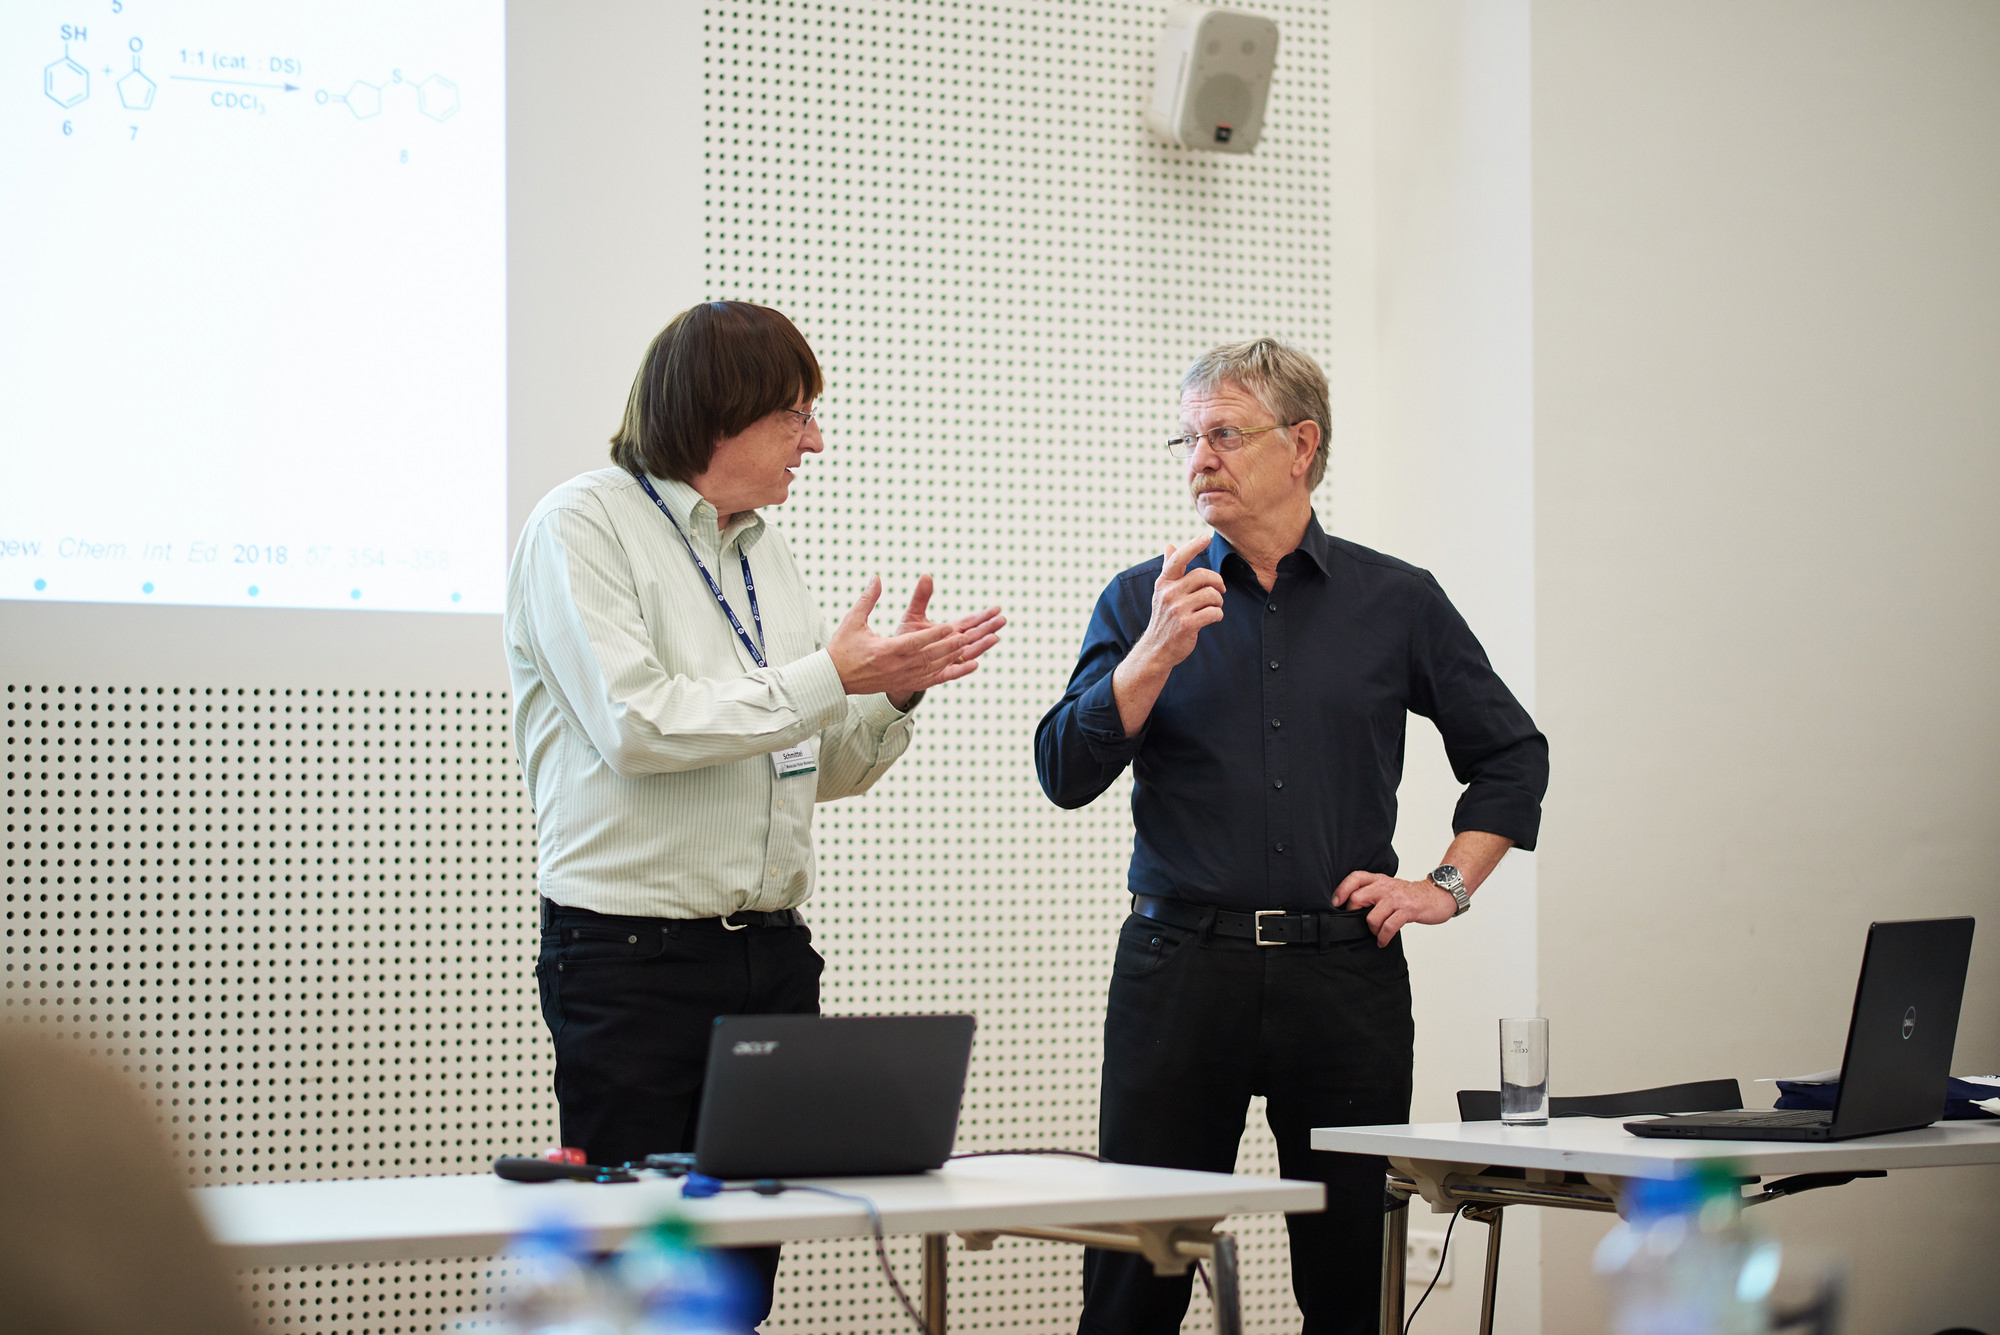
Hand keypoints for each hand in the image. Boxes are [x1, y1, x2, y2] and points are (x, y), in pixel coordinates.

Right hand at [828, 574, 1004, 704]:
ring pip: (933, 668)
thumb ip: (867, 599)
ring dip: (953, 656)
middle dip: (949, 646)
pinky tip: (971, 665)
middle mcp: (896, 667)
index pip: (913, 643)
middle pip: (928, 656)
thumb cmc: (843, 647)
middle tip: (967, 635)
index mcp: (884, 651)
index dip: (932, 636)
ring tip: (970, 644)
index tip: (948, 627)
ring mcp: (902, 678)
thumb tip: (877, 577)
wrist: (835, 678)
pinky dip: (954, 672)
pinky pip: (934, 679)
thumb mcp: (853, 621)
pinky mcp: (905, 683)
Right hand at [1132, 535, 1225, 672]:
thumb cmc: (1164, 617)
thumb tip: (1169, 545)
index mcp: (1164, 583)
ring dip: (1219, 601)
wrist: (1157, 648)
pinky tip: (1212, 618)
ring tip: (1214, 607)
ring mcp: (1177, 609)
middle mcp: (1168, 593)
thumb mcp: (1162, 591)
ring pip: (1212, 595)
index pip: (1177, 559)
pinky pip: (1214, 612)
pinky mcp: (1186, 624)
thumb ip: (1169, 569)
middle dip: (1217, 582)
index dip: (1193, 546)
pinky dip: (1218, 615)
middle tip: (1219, 591)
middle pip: (1203, 576)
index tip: (1206, 537)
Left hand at [1332, 871, 1455, 947]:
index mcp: (1379, 880)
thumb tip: (1352, 906)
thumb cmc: (1411, 895)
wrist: (1438, 896)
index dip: (1342, 889)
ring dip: (1372, 930)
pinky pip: (1388, 927)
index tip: (1335, 903)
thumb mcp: (1390, 887)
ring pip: (1372, 917)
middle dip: (1354, 914)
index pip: (1355, 878)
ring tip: (1376, 934)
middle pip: (1358, 898)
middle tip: (1358, 923)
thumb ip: (1373, 892)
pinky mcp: (1407, 911)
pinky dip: (1383, 937)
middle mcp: (1385, 887)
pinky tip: (1383, 941)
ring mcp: (1396, 899)